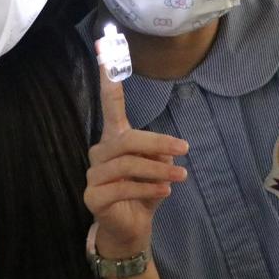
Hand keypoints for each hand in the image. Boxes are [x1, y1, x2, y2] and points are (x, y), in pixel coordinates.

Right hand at [83, 50, 188, 257]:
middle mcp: (100, 152)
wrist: (131, 230)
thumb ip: (160, 156)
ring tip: (180, 177)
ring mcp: (93, 174)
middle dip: (158, 144)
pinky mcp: (93, 196)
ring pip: (128, 163)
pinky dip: (148, 188)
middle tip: (185, 150)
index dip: (107, 79)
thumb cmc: (144, 194)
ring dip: (158, 170)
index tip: (105, 49)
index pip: (109, 105)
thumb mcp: (158, 171)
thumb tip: (166, 153)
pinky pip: (124, 186)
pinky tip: (165, 191)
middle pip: (128, 139)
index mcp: (114, 139)